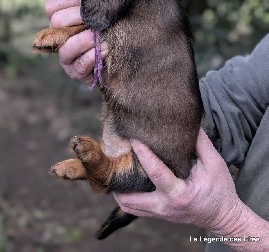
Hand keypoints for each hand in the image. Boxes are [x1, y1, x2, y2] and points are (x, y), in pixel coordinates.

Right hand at [45, 0, 107, 84]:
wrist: (123, 54)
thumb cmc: (112, 26)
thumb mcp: (102, 11)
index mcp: (61, 19)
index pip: (51, 7)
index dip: (66, 0)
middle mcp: (59, 37)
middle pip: (56, 22)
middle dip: (77, 17)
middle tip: (95, 17)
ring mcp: (66, 57)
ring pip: (65, 47)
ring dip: (83, 39)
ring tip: (98, 35)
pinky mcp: (76, 72)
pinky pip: (79, 65)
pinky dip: (92, 56)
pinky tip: (106, 49)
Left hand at [114, 129, 241, 234]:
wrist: (223, 218)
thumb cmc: (220, 190)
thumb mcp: (215, 164)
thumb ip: (201, 143)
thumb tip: (190, 123)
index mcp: (179, 193)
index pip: (155, 172)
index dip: (143, 154)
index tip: (133, 138)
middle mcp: (165, 206)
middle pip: (130, 198)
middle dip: (119, 179)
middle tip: (115, 157)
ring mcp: (159, 213)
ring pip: (128, 206)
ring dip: (119, 189)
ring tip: (117, 167)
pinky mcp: (158, 214)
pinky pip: (134, 208)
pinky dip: (126, 195)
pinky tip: (126, 179)